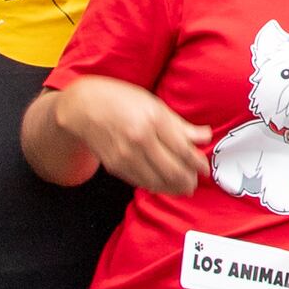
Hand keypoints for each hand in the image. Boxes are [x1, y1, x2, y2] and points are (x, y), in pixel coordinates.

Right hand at [45, 71, 212, 192]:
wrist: (83, 108)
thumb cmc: (120, 100)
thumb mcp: (154, 104)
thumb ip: (180, 124)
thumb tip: (205, 136)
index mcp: (153, 121)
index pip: (183, 151)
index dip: (198, 164)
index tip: (204, 168)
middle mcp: (139, 141)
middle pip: (172, 171)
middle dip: (188, 180)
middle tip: (195, 180)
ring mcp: (126, 156)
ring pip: (158, 182)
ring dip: (174, 188)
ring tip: (184, 186)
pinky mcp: (116, 167)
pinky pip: (142, 182)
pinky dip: (156, 186)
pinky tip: (164, 184)